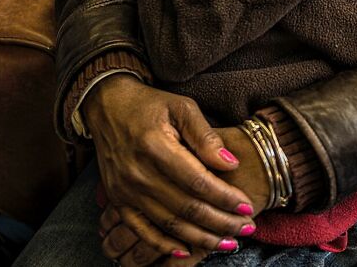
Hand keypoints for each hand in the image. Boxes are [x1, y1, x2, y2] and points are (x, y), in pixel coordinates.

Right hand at [83, 75, 259, 260]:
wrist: (108, 107)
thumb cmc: (150, 104)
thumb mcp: (182, 106)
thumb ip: (205, 135)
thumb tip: (231, 163)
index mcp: (156, 146)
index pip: (197, 181)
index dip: (224, 197)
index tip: (247, 205)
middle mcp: (138, 173)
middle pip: (186, 208)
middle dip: (220, 222)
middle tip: (247, 229)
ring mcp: (125, 190)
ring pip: (169, 224)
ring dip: (201, 238)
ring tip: (228, 243)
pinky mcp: (118, 200)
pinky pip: (143, 231)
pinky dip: (165, 245)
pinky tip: (187, 252)